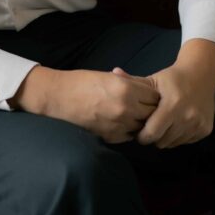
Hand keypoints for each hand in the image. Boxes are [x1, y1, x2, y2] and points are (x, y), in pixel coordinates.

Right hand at [10, 66, 159, 143]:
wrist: (59, 97)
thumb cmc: (82, 82)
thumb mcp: (109, 76)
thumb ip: (130, 83)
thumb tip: (148, 88)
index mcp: (126, 89)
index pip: (155, 96)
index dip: (153, 95)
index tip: (149, 94)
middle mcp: (125, 109)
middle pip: (152, 113)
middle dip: (150, 109)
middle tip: (144, 105)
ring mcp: (119, 125)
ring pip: (142, 127)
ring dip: (141, 121)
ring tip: (133, 113)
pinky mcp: (111, 137)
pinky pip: (130, 135)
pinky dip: (129, 130)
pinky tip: (121, 122)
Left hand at [111, 63, 214, 148]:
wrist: (201, 74)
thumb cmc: (173, 78)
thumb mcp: (153, 79)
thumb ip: (134, 81)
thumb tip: (113, 72)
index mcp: (172, 105)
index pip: (152, 133)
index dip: (142, 135)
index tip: (138, 130)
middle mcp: (187, 117)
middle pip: (162, 141)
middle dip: (153, 137)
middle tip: (150, 127)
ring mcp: (198, 125)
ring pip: (174, 143)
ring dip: (166, 137)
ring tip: (163, 124)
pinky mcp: (206, 130)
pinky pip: (186, 141)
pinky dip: (178, 137)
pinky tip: (176, 124)